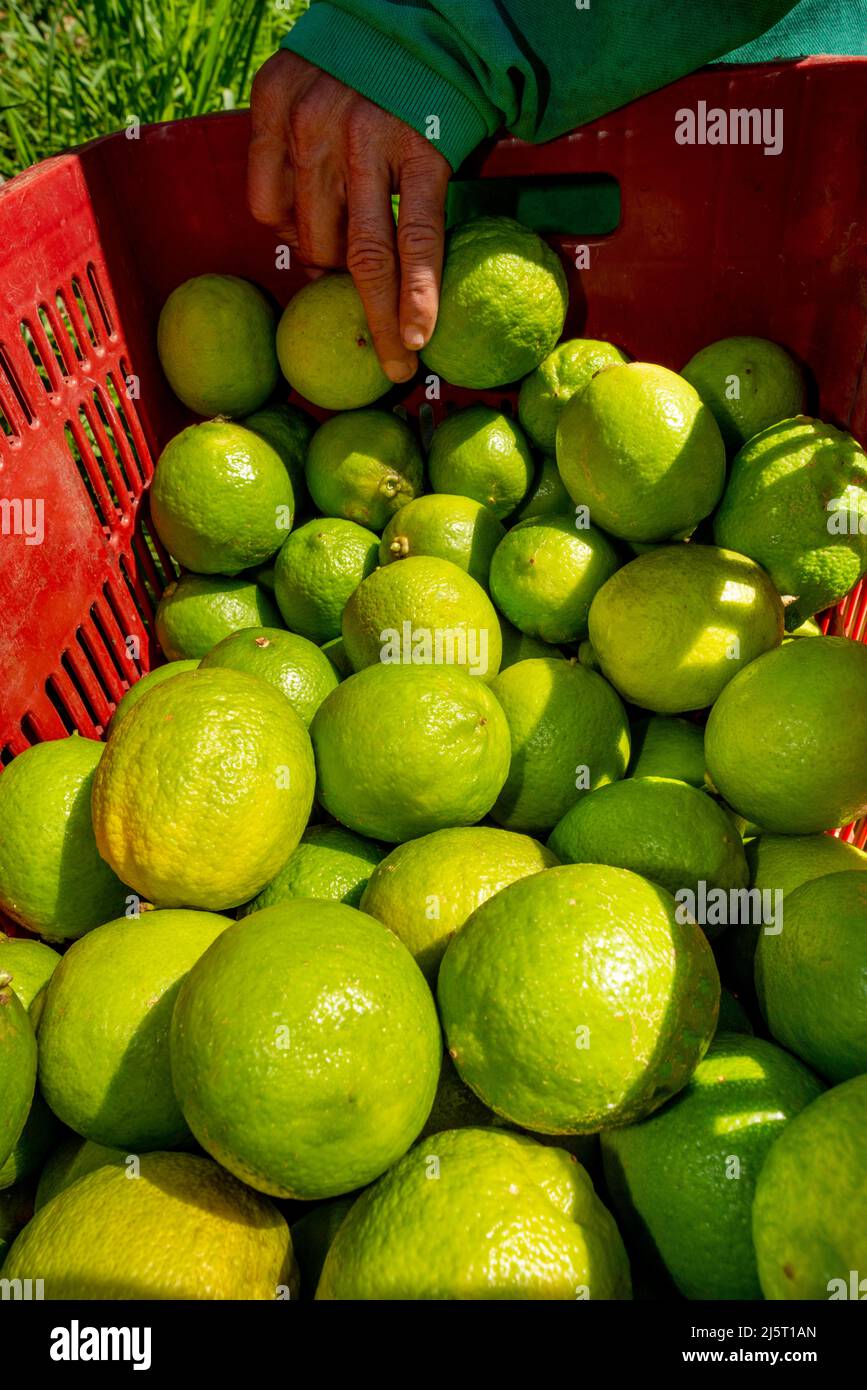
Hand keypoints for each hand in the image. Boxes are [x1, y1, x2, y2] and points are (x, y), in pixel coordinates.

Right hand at [249, 50, 451, 383]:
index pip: (416, 244)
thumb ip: (431, 204)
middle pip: (360, 256)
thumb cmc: (433, 86)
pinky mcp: (274, 103)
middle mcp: (363, 136)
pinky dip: (283, 222)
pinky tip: (304, 216)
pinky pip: (265, 198)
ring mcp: (312, 121)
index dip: (412, 306)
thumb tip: (411, 287)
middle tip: (384, 346)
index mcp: (422, 144)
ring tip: (340, 262)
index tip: (411, 351)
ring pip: (309, 235)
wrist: (396, 6)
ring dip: (328, 264)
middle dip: (374, 315)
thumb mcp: (455, 140)